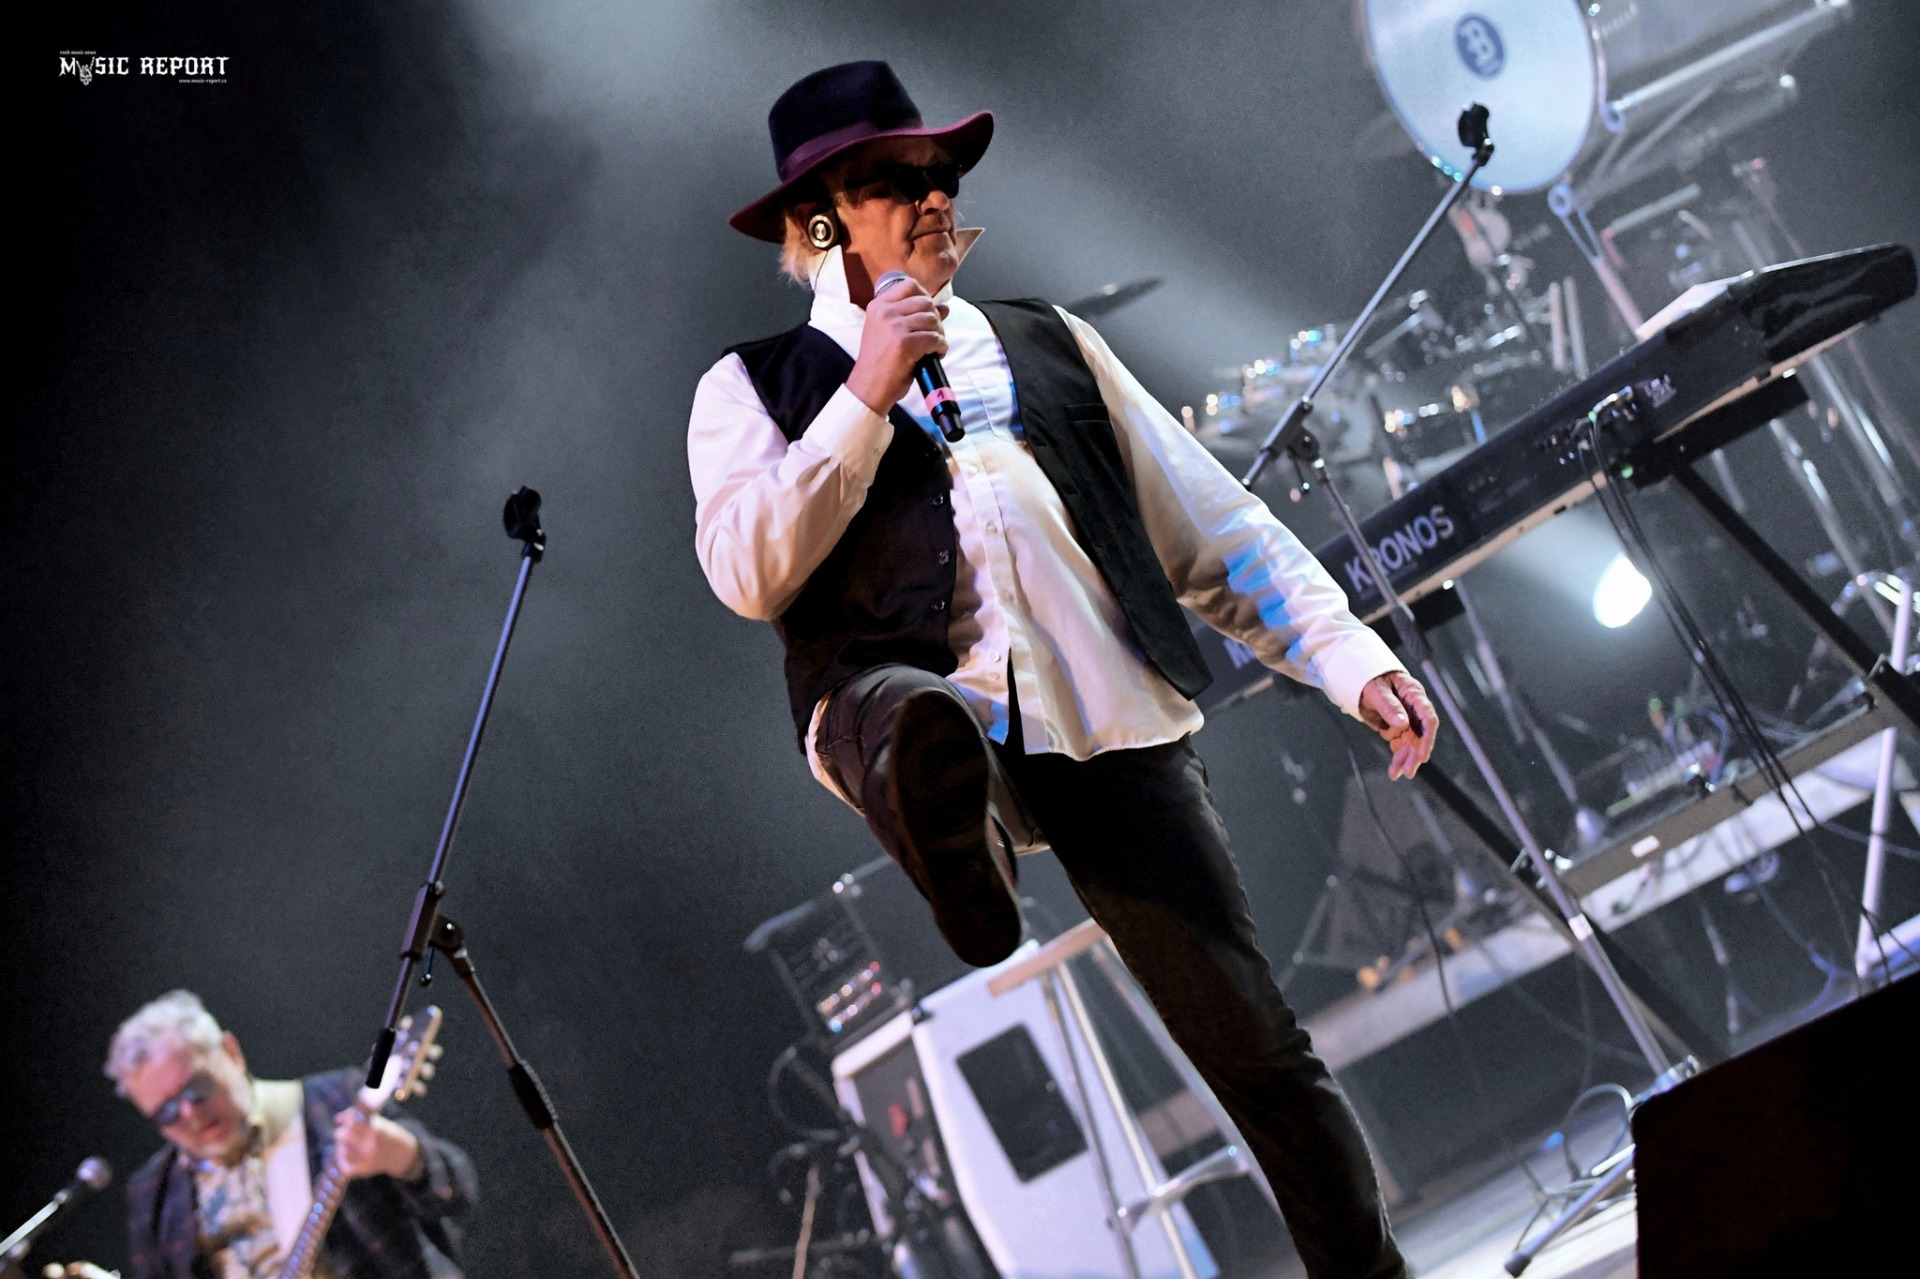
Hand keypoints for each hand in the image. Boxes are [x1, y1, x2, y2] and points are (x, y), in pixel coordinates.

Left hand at [333, 1108, 422, 1181]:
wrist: (401, 1155)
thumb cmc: (388, 1134)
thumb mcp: (378, 1121)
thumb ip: (358, 1117)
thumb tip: (338, 1119)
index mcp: (376, 1131)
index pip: (352, 1124)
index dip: (348, 1121)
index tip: (349, 1122)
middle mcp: (371, 1146)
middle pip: (343, 1136)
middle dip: (342, 1132)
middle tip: (346, 1132)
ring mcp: (367, 1160)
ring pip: (341, 1150)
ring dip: (341, 1145)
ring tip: (347, 1144)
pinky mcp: (364, 1170)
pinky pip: (345, 1166)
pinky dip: (343, 1160)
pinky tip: (348, 1155)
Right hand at [846, 275, 946, 415]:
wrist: (869, 387)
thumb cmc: (880, 362)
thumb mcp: (890, 332)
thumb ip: (913, 316)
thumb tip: (943, 307)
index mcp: (878, 306)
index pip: (910, 286)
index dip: (925, 297)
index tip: (927, 313)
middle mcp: (885, 312)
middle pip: (925, 302)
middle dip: (935, 319)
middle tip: (932, 335)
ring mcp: (894, 327)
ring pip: (932, 320)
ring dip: (939, 334)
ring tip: (933, 347)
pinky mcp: (905, 343)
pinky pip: (935, 338)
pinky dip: (941, 347)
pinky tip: (935, 355)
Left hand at [1357, 671, 1439, 780]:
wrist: (1361, 680)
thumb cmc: (1371, 679)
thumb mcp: (1376, 690)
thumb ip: (1389, 705)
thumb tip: (1402, 723)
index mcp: (1414, 695)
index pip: (1428, 719)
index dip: (1428, 738)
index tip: (1422, 754)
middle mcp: (1414, 709)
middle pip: (1421, 735)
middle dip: (1415, 754)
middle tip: (1409, 771)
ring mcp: (1407, 720)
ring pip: (1411, 744)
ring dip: (1406, 760)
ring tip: (1396, 774)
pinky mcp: (1397, 728)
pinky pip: (1400, 746)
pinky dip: (1398, 758)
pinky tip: (1394, 771)